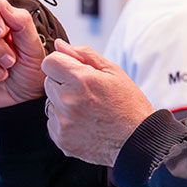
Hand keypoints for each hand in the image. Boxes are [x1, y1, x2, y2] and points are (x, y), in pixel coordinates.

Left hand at [42, 39, 154, 166]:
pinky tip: (84, 123)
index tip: (74, 71)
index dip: (62, 64)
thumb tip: (60, 45)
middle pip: (48, 81)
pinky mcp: (61, 139)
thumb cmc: (128, 105)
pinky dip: (64, 121)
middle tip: (86, 93)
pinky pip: (53, 122)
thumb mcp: (113, 72)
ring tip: (87, 109)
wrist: (137, 141)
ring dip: (63, 103)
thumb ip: (84, 54)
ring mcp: (63, 122)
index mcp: (81, 80)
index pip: (49, 62)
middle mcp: (68, 101)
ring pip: (50, 102)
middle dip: (63, 83)